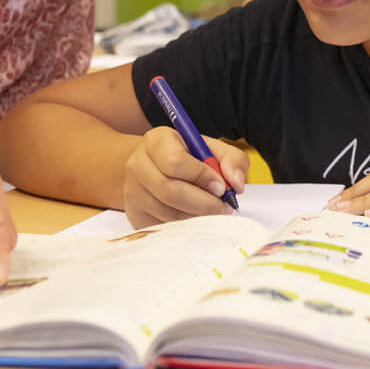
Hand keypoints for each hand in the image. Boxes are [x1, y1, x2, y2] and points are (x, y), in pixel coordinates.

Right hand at [123, 127, 248, 228]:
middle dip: (204, 203)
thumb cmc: (185, 157)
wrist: (152, 167)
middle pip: (170, 192)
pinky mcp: (135, 214)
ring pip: (168, 213)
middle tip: (223, 207)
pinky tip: (195, 217)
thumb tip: (236, 183)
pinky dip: (185, 226)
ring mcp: (133, 192)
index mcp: (156, 141)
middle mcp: (138, 165)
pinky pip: (163, 227)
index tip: (221, 187)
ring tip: (212, 212)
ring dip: (197, 216)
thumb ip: (231, 159)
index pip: (175, 162)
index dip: (202, 177)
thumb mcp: (210, 148)